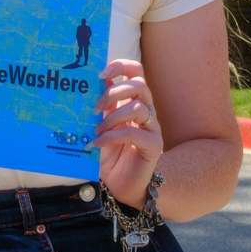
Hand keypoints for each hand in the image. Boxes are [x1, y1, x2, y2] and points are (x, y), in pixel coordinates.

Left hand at [95, 57, 162, 208]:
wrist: (121, 185)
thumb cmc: (110, 153)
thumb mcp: (101, 125)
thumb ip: (102, 106)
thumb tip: (97, 82)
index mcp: (132, 100)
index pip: (136, 72)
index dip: (121, 66)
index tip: (100, 74)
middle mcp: (146, 110)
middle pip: (139, 85)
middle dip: (114, 92)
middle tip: (96, 108)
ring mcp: (152, 127)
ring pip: (138, 107)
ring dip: (113, 117)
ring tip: (96, 130)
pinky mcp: (154, 145)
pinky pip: (135, 133)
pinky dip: (113, 136)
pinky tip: (99, 143)